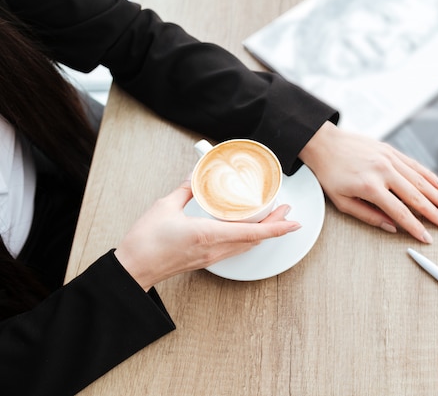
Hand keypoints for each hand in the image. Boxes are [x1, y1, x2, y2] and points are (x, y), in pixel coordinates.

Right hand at [114, 180, 300, 290]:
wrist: (133, 269)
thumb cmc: (145, 243)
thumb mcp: (164, 206)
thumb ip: (185, 190)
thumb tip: (196, 178)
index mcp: (207, 234)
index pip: (251, 231)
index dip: (276, 227)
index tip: (293, 221)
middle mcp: (214, 249)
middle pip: (255, 238)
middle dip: (275, 226)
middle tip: (287, 212)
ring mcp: (211, 257)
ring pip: (246, 245)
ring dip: (263, 232)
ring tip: (272, 218)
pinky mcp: (205, 260)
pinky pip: (235, 249)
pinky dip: (248, 238)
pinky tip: (247, 230)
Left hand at [299, 122, 437, 242]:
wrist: (324, 144)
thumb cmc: (330, 174)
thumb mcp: (342, 201)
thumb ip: (368, 216)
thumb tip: (391, 227)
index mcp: (370, 187)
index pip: (400, 212)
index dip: (416, 227)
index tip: (427, 237)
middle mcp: (384, 171)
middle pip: (416, 196)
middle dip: (434, 213)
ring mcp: (389, 159)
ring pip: (420, 180)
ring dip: (437, 196)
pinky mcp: (391, 150)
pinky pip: (415, 165)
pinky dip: (429, 176)